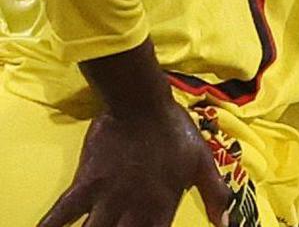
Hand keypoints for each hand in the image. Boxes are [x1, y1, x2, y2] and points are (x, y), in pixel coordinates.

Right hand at [39, 100, 230, 226]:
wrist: (142, 104)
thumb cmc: (175, 132)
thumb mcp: (202, 162)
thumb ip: (216, 196)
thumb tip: (227, 224)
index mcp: (163, 206)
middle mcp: (135, 207)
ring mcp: (108, 197)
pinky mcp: (85, 184)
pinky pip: (62, 212)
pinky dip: (52, 225)